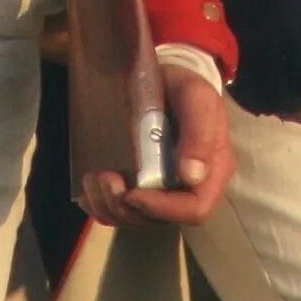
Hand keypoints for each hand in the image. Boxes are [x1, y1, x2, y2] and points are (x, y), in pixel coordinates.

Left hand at [79, 56, 231, 229]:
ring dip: (108, 206)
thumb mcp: (197, 98)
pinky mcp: (142, 187)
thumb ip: (199, 132)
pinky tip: (89, 187)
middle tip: (103, 178)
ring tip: (93, 178)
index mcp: (212, 172)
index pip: (194, 209)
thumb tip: (192, 176)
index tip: (133, 192)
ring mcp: (164, 190)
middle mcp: (189, 189)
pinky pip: (120, 211)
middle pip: (160, 220)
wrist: (165, 80)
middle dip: (127, 208)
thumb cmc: (185, 88)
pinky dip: (100, 206)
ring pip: (136, 219)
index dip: (163, 209)